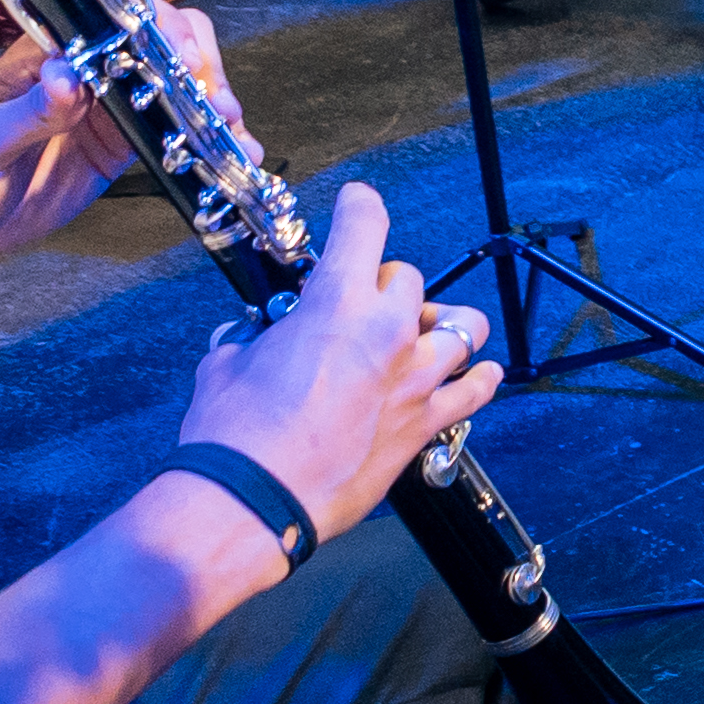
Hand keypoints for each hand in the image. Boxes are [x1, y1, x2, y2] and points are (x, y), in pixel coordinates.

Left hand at [0, 6, 232, 273]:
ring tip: (235, 134)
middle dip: (199, 62)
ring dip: (215, 99)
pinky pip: (176, 130)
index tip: (182, 62)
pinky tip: (234, 156)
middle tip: (216, 105)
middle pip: (162, 38)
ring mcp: (108, 106)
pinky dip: (210, 139)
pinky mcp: (121, 144)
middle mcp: (86, 69)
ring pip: (179, 81)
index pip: (111, 14)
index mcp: (46, 53)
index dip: (156, 26)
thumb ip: (28, 112)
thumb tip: (70, 76)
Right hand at [178, 184, 500, 550]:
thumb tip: (247, 336)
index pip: (364, 227)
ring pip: (463, 326)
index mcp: (338, 305)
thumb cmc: (235, 436)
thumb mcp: (226, 364)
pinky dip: (477, 377)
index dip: (361, 205)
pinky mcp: (427, 424)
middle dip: (382, 283)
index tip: (360, 202)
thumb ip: (249, 338)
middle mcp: (388, 333)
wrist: (252, 501)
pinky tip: (473, 373)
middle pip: (410, 279)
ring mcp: (415, 379)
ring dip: (441, 322)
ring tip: (420, 333)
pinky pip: (476, 389)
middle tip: (357, 304)